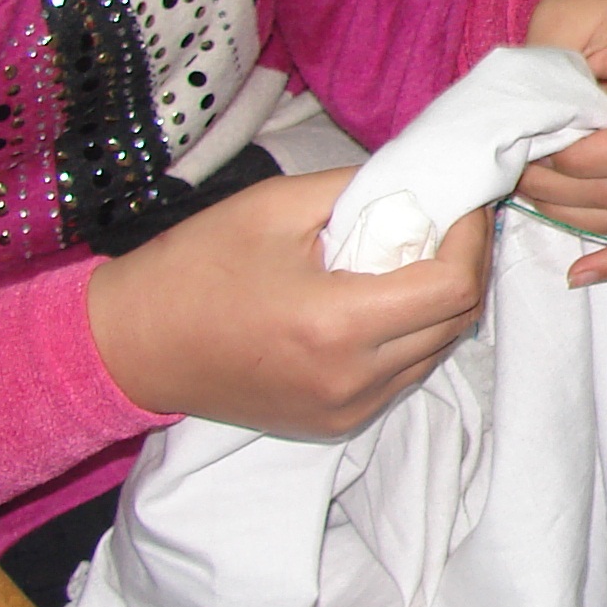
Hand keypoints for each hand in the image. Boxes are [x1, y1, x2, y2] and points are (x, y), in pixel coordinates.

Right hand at [87, 168, 492, 438]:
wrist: (133, 345)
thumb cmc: (196, 266)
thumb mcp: (276, 205)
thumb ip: (359, 191)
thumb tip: (423, 183)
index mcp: (338, 324)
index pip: (452, 287)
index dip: (472, 239)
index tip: (465, 203)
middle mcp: (353, 378)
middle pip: (457, 322)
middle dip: (467, 265)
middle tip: (453, 221)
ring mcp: (347, 408)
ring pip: (437, 351)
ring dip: (445, 302)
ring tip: (422, 254)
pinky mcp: (336, 423)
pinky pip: (404, 375)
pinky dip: (414, 334)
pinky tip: (389, 297)